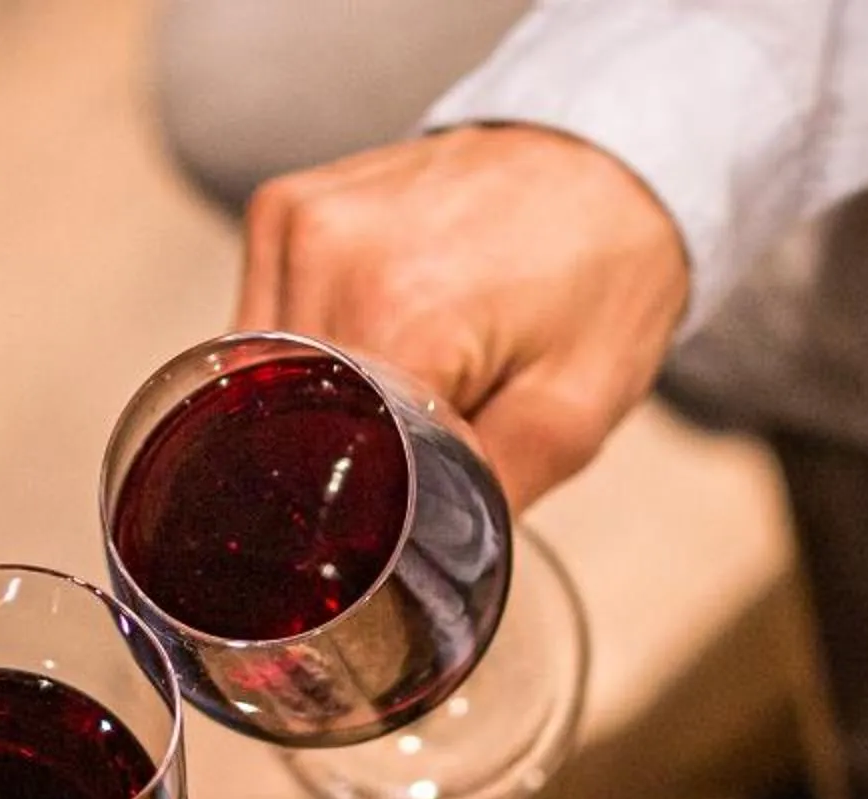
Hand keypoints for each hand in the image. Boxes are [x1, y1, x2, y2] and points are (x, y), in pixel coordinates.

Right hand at [237, 126, 688, 504]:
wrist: (612, 156)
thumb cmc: (606, 276)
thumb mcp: (570, 417)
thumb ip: (485, 500)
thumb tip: (416, 573)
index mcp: (395, 310)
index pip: (316, 458)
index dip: (346, 508)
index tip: (386, 525)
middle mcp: (326, 253)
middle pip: (277, 417)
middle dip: (328, 455)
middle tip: (405, 450)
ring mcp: (296, 220)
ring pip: (255, 374)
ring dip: (308, 404)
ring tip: (390, 385)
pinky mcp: (283, 206)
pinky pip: (259, 320)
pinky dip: (301, 352)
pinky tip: (364, 345)